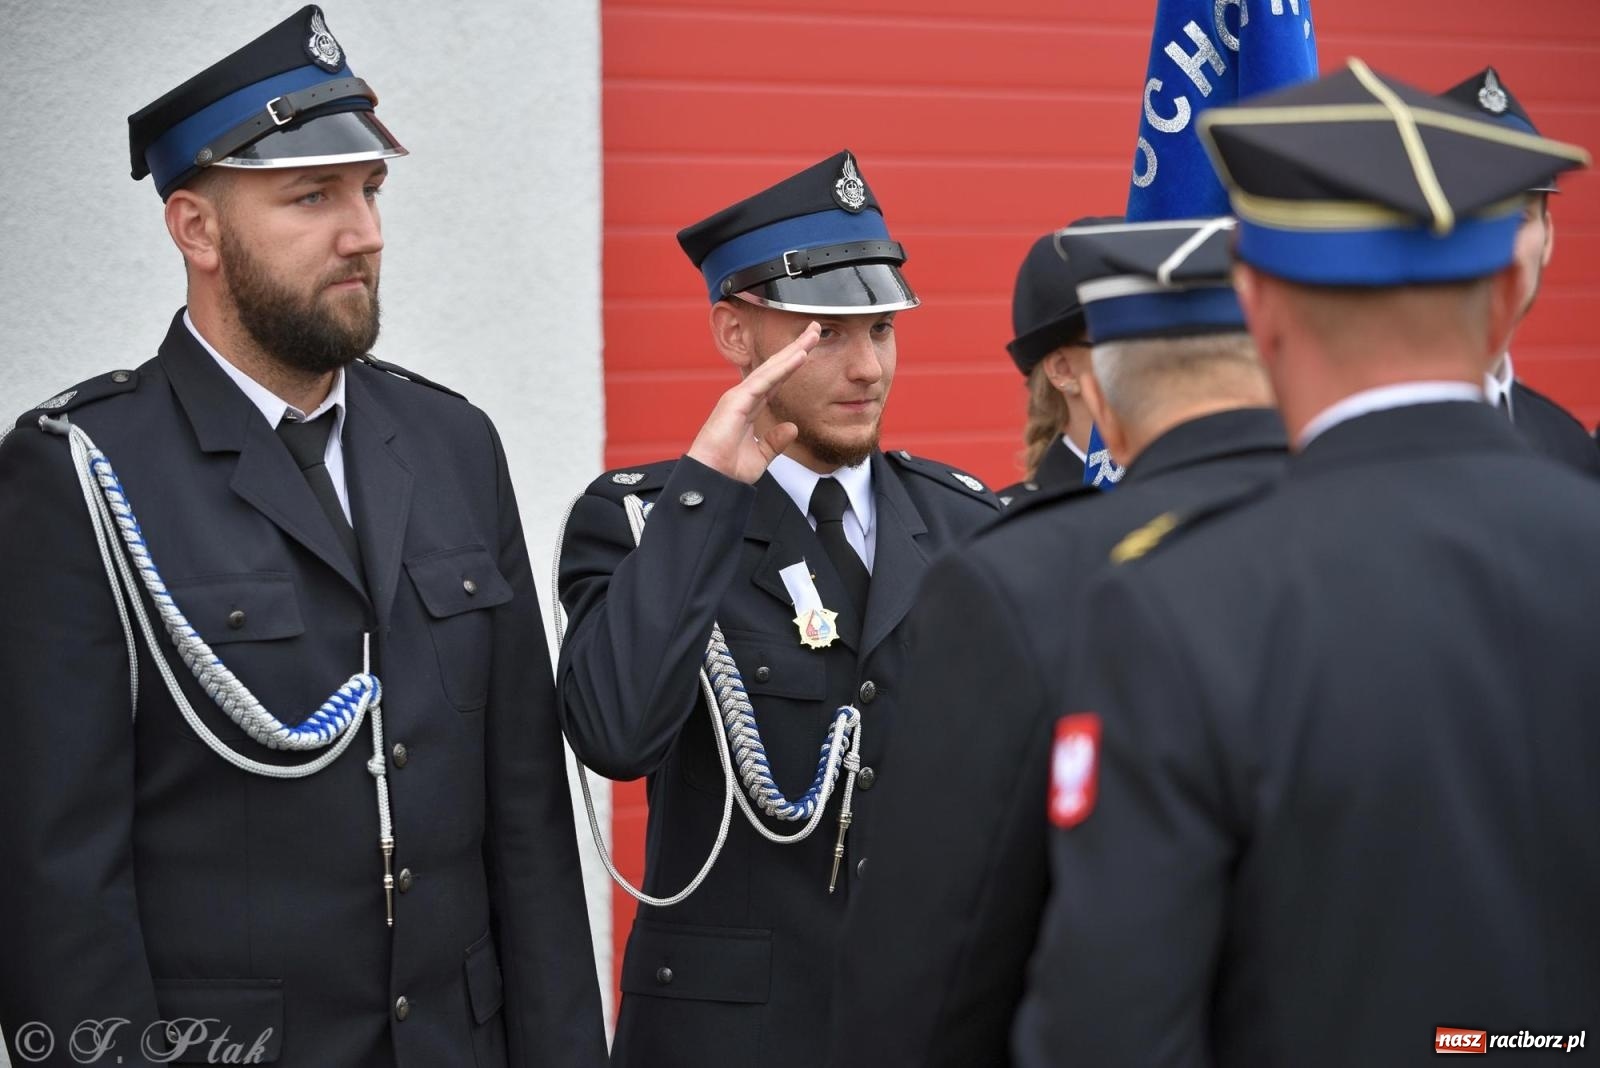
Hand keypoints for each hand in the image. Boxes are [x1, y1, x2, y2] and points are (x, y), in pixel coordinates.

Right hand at [687, 322, 818, 483]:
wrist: (712, 481)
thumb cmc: (728, 470)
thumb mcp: (760, 456)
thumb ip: (775, 441)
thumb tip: (792, 428)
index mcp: (749, 408)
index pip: (777, 380)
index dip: (793, 364)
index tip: (809, 349)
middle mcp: (744, 397)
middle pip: (776, 367)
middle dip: (796, 347)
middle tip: (815, 329)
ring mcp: (738, 397)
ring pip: (771, 369)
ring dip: (793, 350)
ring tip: (812, 335)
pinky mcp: (736, 401)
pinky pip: (764, 381)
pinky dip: (782, 368)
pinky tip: (799, 356)